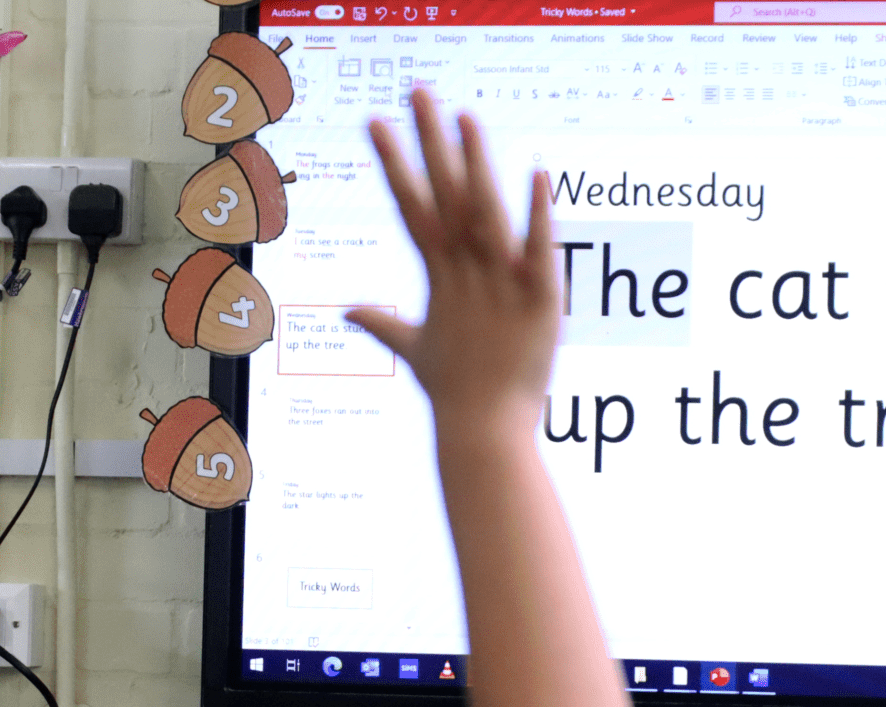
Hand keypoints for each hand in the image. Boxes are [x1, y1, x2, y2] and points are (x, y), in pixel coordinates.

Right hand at [346, 89, 559, 450]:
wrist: (484, 435)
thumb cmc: (454, 396)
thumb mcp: (416, 352)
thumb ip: (384, 325)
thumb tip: (347, 313)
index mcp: (439, 277)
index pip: (412, 206)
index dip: (394, 162)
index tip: (374, 121)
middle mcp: (465, 272)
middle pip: (446, 195)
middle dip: (429, 141)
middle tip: (417, 91)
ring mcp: (500, 285)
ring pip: (485, 212)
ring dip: (476, 163)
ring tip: (465, 116)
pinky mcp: (538, 300)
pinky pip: (538, 249)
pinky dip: (537, 213)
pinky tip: (537, 173)